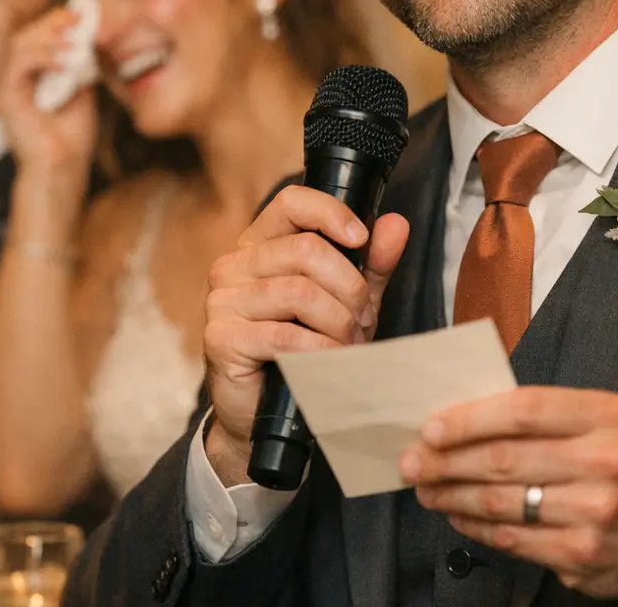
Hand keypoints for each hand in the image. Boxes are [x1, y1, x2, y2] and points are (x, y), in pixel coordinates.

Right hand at [0, 7, 97, 185]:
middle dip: (52, 22)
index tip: (81, 13)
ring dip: (48, 38)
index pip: (38, 37)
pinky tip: (65, 62)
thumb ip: (83, 66)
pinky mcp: (8, 97)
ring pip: (20, 45)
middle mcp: (19, 78)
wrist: (63, 167)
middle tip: (76, 18)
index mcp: (35, 76)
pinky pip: (19, 65)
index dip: (56, 21)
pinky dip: (43, 57)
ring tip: (73, 43)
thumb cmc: (72, 137)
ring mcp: (11, 87)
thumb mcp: (84, 92)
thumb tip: (92, 37)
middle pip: (26, 35)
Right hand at [203, 186, 409, 485]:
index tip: (362, 238)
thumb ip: (371, 264)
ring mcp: (222, 300)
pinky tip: (329, 364)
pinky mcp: (221, 337)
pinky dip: (320, 351)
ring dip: (338, 323)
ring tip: (349, 344)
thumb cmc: (304, 351)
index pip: (292, 202)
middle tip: (364, 319)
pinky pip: (286, 336)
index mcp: (260, 245)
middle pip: (306, 250)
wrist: (262, 415)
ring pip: (300, 292)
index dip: (331, 213)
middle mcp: (234, 265)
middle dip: (349, 287)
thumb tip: (396, 224)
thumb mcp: (346, 301)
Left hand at [399, 387, 617, 599]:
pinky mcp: (584, 557)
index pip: (522, 410)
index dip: (469, 419)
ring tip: (425, 488)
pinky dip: (477, 527)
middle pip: (503, 459)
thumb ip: (544, 414)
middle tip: (411, 461)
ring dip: (452, 495)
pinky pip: (514, 540)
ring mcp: (596, 515)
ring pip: (502, 502)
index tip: (430, 427)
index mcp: (606, 416)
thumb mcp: (603, 418)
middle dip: (445, 461)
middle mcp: (605, 464)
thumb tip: (465, 416)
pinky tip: (458, 515)